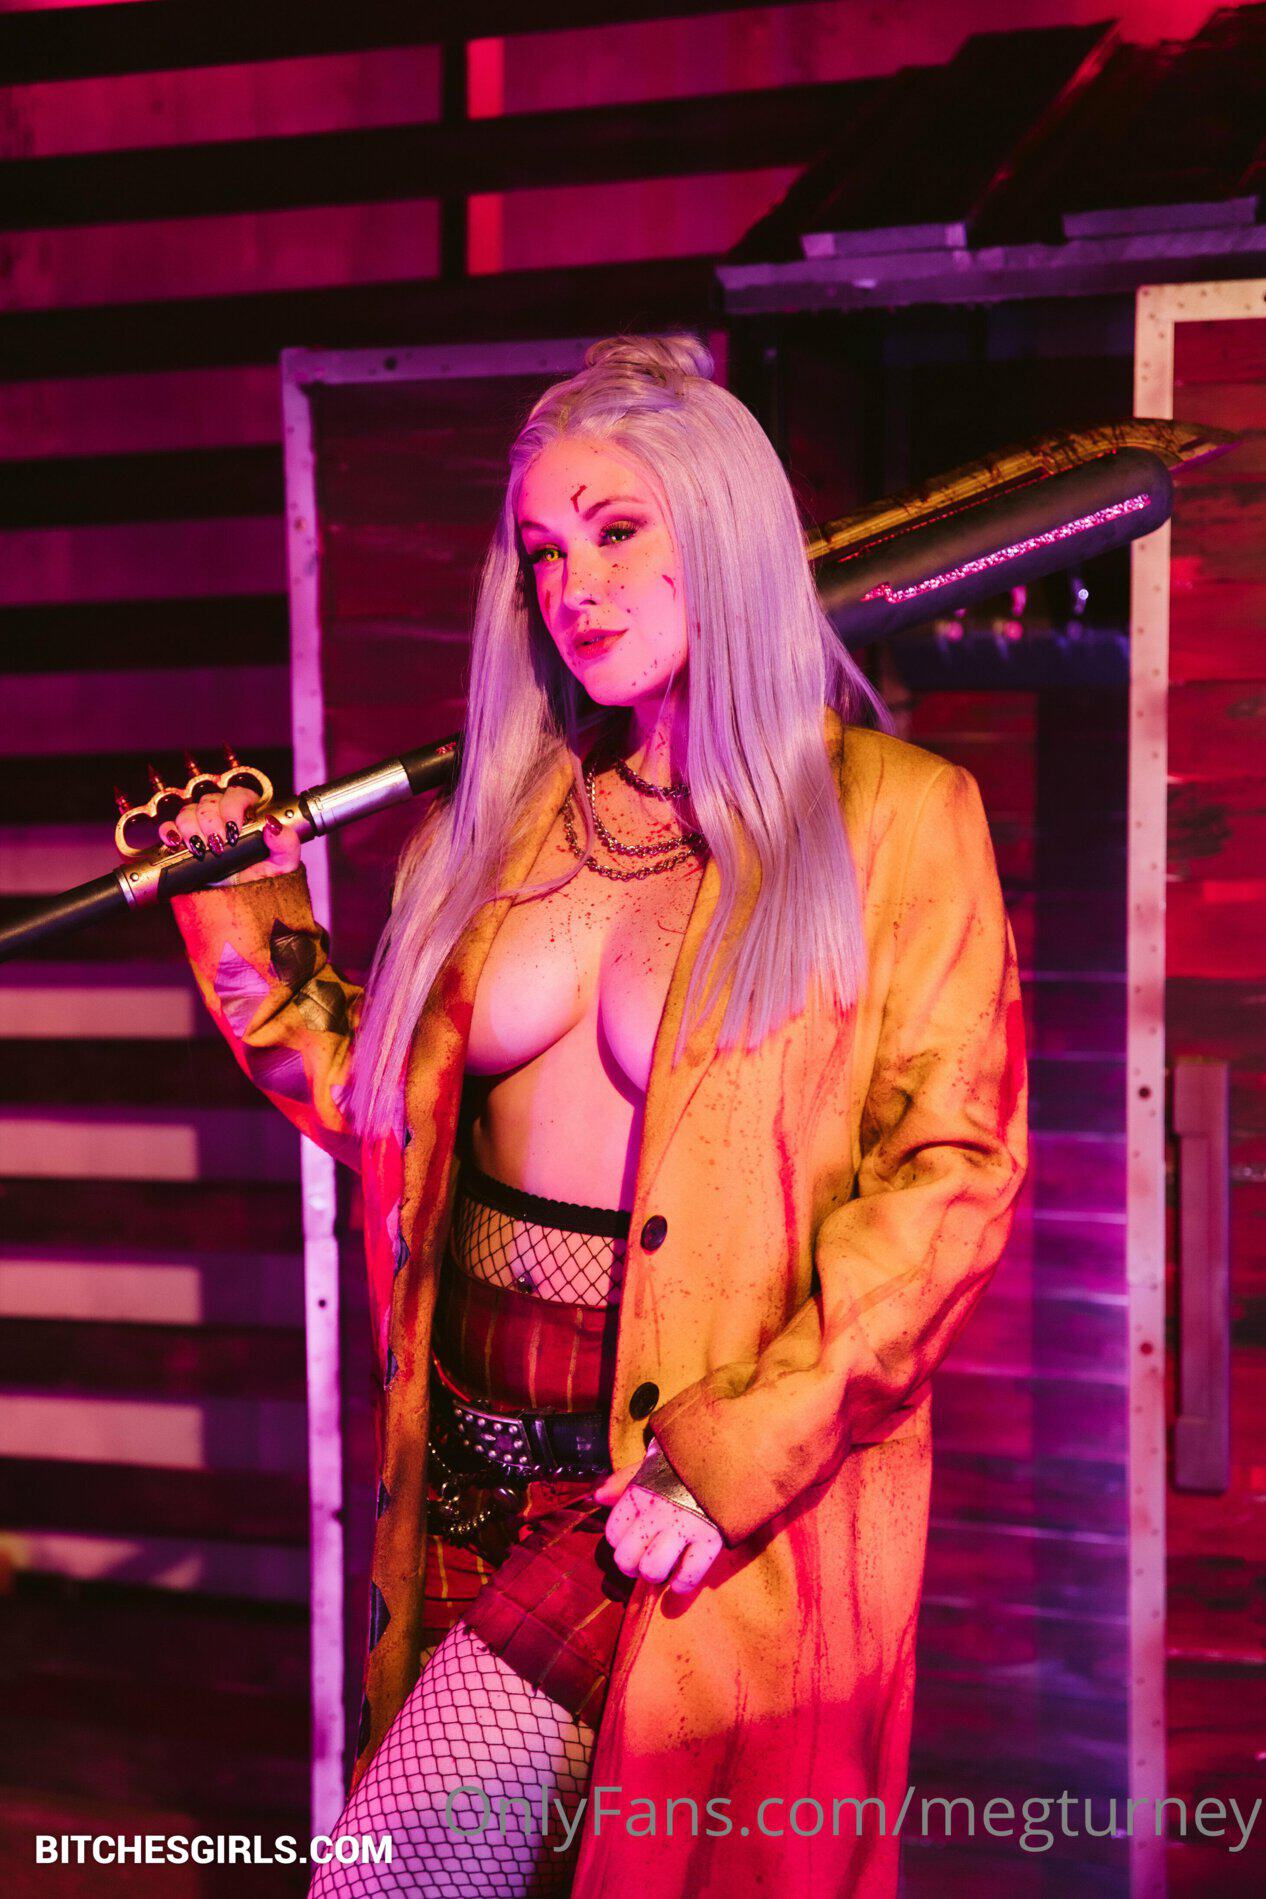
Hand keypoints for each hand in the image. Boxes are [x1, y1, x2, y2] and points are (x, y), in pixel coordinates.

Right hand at [158, 783, 299, 881]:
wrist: (241, 904)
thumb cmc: (263, 880)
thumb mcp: (282, 865)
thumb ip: (286, 843)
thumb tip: (273, 825)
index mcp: (247, 815)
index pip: (237, 794)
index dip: (233, 806)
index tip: (234, 829)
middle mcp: (222, 817)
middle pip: (209, 801)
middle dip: (211, 822)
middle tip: (219, 846)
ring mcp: (201, 828)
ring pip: (187, 812)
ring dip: (192, 829)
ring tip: (202, 850)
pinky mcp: (183, 841)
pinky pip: (169, 827)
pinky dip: (169, 832)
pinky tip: (176, 843)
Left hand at [593, 1460, 722, 1596]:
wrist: (729, 1455)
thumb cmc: (685, 1462)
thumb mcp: (651, 1462)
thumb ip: (623, 1480)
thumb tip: (598, 1497)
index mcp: (640, 1492)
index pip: (613, 1534)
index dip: (620, 1542)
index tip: (633, 1539)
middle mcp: (658, 1512)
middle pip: (626, 1559)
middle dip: (632, 1566)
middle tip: (644, 1560)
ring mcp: (685, 1526)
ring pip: (653, 1570)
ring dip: (656, 1575)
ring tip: (664, 1567)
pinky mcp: (710, 1539)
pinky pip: (688, 1576)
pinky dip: (682, 1584)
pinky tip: (683, 1578)